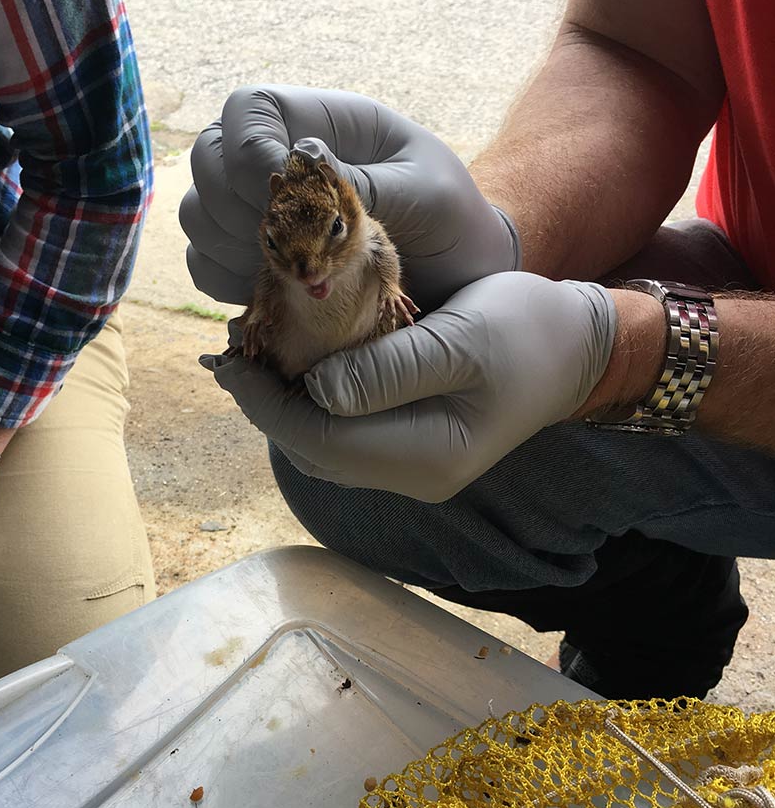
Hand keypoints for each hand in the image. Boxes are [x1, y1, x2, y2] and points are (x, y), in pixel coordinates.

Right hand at [179, 85, 519, 312]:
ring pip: (197, 213)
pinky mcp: (257, 262)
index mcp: (324, 124)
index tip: (282, 193)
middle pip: (207, 157)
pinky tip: (272, 291)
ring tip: (285, 272)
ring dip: (224, 244)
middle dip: (230, 202)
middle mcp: (281, 162)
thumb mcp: (430, 193)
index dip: (248, 146)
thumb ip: (370, 180)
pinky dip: (223, 280)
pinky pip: (204, 264)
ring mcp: (261, 213)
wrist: (460, 278)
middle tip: (285, 243)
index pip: (250, 108)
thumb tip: (306, 156)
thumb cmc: (454, 221)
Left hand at [200, 274, 616, 502]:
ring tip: (255, 353)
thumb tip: (314, 389)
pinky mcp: (410, 448)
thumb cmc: (527, 332)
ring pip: (324, 446)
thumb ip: (389, 369)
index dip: (267, 403)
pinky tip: (298, 365)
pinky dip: (312, 403)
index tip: (231, 357)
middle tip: (234, 348)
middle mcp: (413, 476)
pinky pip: (343, 434)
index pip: (321, 440)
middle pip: (315, 450)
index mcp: (428, 456)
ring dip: (284, 404)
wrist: (576, 348)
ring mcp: (412, 468)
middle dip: (266, 403)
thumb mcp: (462, 339)